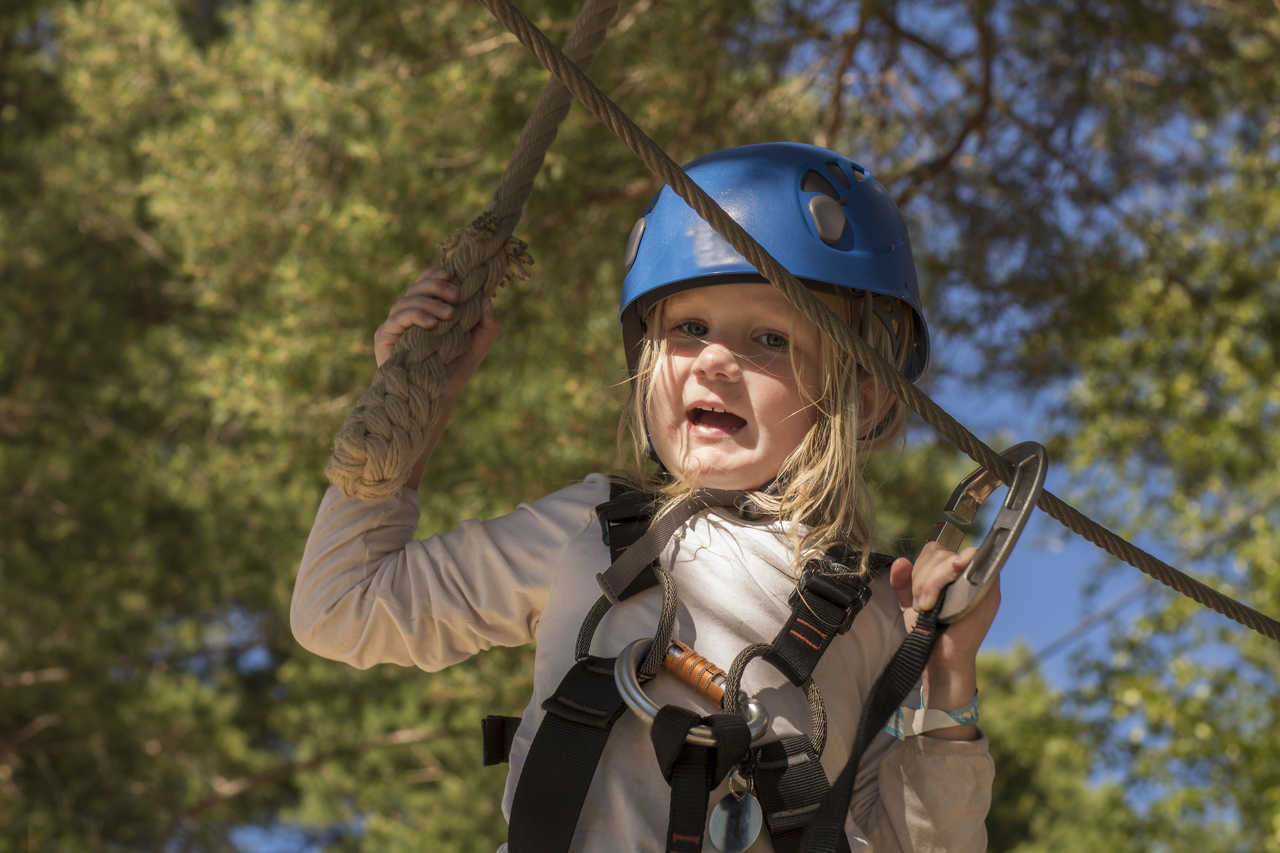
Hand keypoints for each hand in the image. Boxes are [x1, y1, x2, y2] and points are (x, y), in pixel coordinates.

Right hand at [373, 268, 501, 483]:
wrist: (436, 397)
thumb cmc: (455, 369)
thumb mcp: (479, 344)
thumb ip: (488, 323)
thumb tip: (488, 298)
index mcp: (426, 309)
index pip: (426, 282)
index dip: (436, 274)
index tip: (454, 273)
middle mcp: (408, 313)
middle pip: (416, 286)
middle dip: (436, 286)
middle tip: (456, 295)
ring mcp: (395, 324)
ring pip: (406, 299)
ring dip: (429, 302)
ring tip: (449, 315)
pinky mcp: (385, 336)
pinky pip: (397, 317)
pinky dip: (415, 315)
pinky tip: (432, 324)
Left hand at [890, 542, 999, 737]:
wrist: (941, 660)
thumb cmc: (930, 631)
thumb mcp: (912, 601)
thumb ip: (904, 581)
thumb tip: (901, 561)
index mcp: (956, 573)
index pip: (937, 550)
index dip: (921, 566)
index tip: (916, 593)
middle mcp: (972, 573)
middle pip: (941, 553)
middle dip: (922, 577)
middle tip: (921, 603)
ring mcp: (982, 581)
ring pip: (947, 560)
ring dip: (928, 583)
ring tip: (927, 607)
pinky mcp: (986, 592)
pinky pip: (962, 570)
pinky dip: (939, 584)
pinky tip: (933, 603)